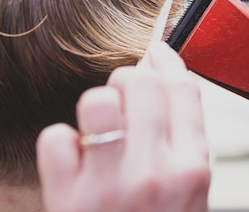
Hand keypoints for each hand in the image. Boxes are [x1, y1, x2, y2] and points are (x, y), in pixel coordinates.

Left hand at [36, 41, 209, 211]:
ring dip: (95, 106)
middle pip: (140, 83)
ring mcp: (108, 186)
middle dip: (129, 79)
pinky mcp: (66, 198)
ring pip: (96, 100)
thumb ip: (183, 144)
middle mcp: (154, 174)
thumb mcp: (190, 198)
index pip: (183, 89)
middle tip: (124, 94)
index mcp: (192, 171)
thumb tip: (164, 82)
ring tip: (98, 127)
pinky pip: (55, 137)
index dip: (167, 61)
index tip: (157, 52)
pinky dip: (60, 144)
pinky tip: (72, 161)